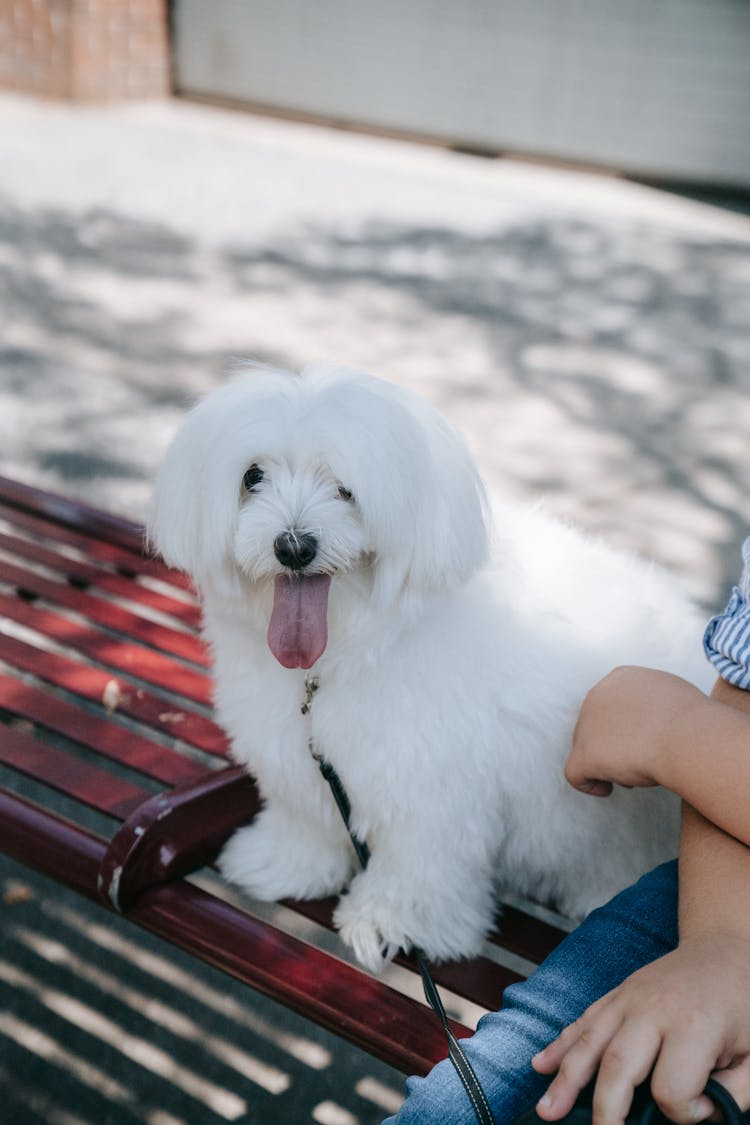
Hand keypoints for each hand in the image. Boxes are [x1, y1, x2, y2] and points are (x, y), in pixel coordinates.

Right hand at [531, 934, 749, 1123]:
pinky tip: (542, 1065)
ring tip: (547, 1111)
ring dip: (566, 1079)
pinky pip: (585, 1020)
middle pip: (618, 1068)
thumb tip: (700, 1114)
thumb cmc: (744, 1005)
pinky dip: (561, 1043)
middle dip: (606, 1113)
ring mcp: (629, 997)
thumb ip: (735, 1094)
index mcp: (693, 1026)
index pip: (671, 1090)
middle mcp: (653, 1009)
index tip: (704, 1108)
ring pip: (589, 1042)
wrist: (725, 947)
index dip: (686, 1113)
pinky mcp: (618, 993)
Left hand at [566, 667, 704, 796]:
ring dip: (606, 765)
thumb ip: (654, 703)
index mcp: (619, 679)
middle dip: (614, 747)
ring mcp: (586, 725)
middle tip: (639, 763)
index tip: (644, 740)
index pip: (611, 704)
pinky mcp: (585, 754)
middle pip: (595, 727)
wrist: (686, 736)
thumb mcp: (674, 696)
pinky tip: (607, 789)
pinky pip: (574, 774)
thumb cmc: (691, 721)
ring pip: (586, 749)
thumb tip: (653, 721)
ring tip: (632, 777)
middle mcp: (596, 696)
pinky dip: (589, 784)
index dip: (623, 726)